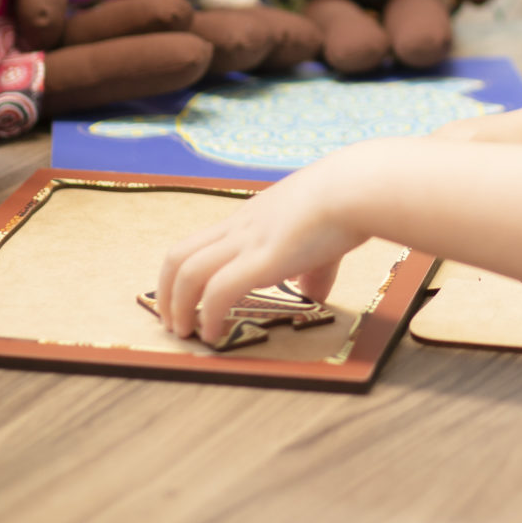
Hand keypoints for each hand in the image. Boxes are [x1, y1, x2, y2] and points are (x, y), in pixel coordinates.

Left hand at [154, 157, 372, 345]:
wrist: (355, 187)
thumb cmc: (345, 202)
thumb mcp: (322, 240)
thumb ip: (314, 269)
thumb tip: (313, 295)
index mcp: (251, 219)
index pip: (199, 244)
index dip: (183, 274)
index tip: (182, 299)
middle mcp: (240, 228)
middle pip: (177, 256)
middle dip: (166, 293)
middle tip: (172, 322)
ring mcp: (247, 241)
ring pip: (187, 272)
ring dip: (177, 307)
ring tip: (184, 333)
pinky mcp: (262, 259)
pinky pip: (218, 291)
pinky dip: (208, 316)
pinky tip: (214, 335)